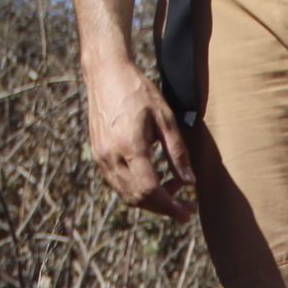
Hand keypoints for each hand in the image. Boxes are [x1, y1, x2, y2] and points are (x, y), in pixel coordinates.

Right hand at [82, 59, 196, 219]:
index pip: (151, 190)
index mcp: (130, 147)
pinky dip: (137, 190)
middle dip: (164, 207)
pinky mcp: (98, 155)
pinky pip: (118, 184)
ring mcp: (101, 157)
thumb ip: (177, 152)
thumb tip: (190, 181)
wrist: (106, 73)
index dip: (171, 207)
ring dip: (151, 200)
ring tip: (174, 190)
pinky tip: (155, 180)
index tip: (188, 213)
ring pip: (127, 194)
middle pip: (139, 198)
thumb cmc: (138, 91)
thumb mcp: (165, 118)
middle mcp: (111, 157)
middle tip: (186, 206)